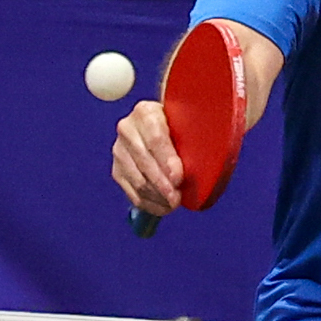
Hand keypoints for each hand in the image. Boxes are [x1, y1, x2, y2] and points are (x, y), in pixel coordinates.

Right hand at [112, 99, 182, 216]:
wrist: (161, 126)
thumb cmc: (180, 126)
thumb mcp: (186, 124)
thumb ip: (193, 138)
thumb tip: (202, 163)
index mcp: (146, 112)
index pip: (155, 139)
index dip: (167, 161)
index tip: (179, 178)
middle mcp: (127, 129)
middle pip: (144, 161)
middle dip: (162, 184)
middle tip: (177, 199)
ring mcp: (119, 150)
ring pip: (137, 179)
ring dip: (156, 196)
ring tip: (173, 204)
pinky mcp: (117, 169)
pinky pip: (131, 192)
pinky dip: (148, 203)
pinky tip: (163, 207)